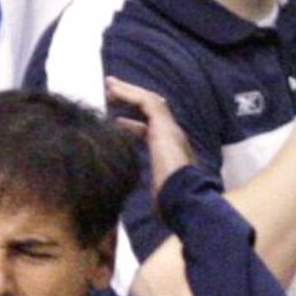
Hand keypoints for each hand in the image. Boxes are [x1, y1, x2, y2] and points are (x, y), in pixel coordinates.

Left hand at [106, 76, 195, 202]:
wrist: (186, 199)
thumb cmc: (173, 203)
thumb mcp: (161, 195)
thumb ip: (158, 194)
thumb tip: (156, 210)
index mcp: (172, 152)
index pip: (152, 131)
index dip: (134, 125)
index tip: (117, 122)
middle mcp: (174, 136)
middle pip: (152, 110)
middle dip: (132, 99)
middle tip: (112, 92)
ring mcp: (171, 129)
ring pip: (150, 101)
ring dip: (128, 91)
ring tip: (109, 85)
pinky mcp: (164, 125)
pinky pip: (146, 101)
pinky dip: (129, 93)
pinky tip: (114, 90)